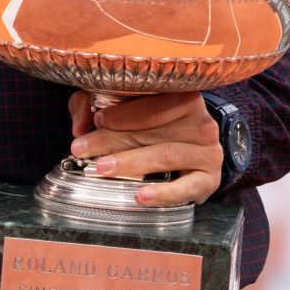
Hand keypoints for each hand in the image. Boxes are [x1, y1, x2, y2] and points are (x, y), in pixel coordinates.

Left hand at [67, 91, 222, 206]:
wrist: (192, 148)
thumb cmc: (151, 122)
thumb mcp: (120, 105)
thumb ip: (93, 104)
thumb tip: (79, 126)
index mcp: (183, 93)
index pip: (152, 100)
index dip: (123, 111)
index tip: (96, 119)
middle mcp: (200, 120)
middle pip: (153, 129)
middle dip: (114, 139)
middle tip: (83, 149)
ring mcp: (208, 150)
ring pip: (166, 154)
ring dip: (132, 162)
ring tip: (102, 168)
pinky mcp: (209, 178)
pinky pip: (187, 187)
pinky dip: (164, 193)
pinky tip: (141, 196)